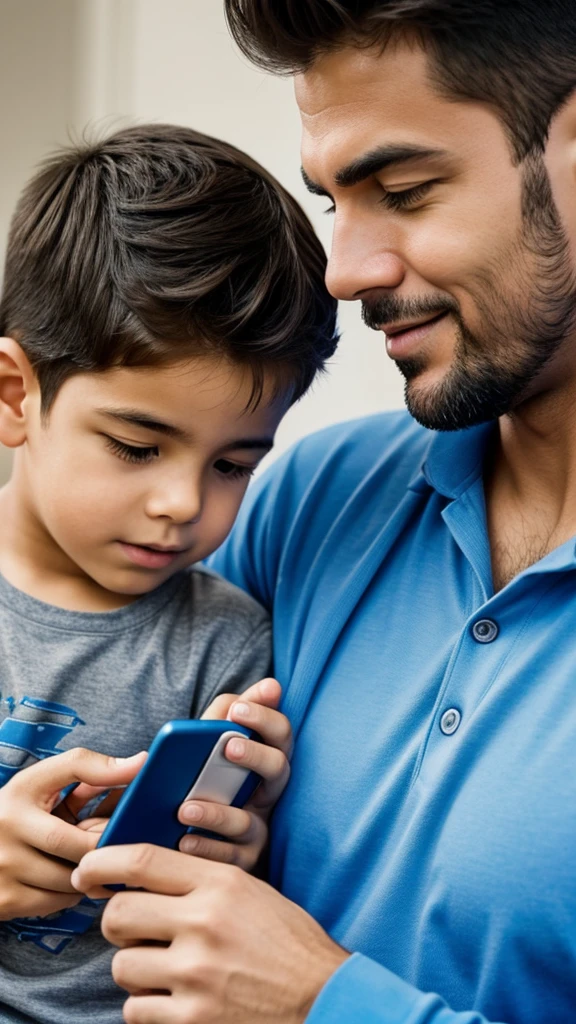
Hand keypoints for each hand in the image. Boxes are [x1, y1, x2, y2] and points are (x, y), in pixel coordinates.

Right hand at [0, 747, 145, 918]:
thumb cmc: (18, 814)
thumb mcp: (42, 784)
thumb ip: (87, 769)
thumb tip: (141, 763)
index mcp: (21, 790)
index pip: (75, 771)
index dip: (111, 777)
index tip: (139, 783)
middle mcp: (9, 826)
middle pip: (82, 844)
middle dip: (105, 845)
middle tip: (121, 843)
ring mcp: (4, 866)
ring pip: (73, 877)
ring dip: (92, 871)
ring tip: (93, 859)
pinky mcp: (5, 900)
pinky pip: (59, 901)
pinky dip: (73, 891)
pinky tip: (70, 878)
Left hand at [72, 844, 348, 1023]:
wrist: (323, 998)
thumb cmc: (285, 942)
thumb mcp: (249, 891)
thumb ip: (198, 879)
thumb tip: (137, 876)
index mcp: (221, 883)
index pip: (142, 860)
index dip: (101, 862)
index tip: (85, 873)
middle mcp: (204, 923)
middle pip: (118, 914)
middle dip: (117, 922)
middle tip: (133, 930)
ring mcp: (196, 974)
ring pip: (123, 964)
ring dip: (136, 968)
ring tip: (165, 970)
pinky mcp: (192, 1019)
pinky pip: (135, 1009)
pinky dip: (147, 1007)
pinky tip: (175, 1000)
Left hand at [177, 678, 290, 870]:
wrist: (169, 836)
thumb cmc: (194, 778)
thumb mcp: (205, 743)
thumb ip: (222, 714)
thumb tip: (252, 692)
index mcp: (262, 759)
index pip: (279, 732)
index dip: (265, 718)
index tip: (238, 710)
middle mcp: (267, 793)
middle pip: (279, 769)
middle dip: (256, 755)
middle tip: (229, 746)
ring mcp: (256, 829)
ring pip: (249, 822)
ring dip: (218, 814)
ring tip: (185, 808)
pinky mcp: (241, 861)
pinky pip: (229, 858)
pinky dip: (206, 849)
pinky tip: (184, 841)